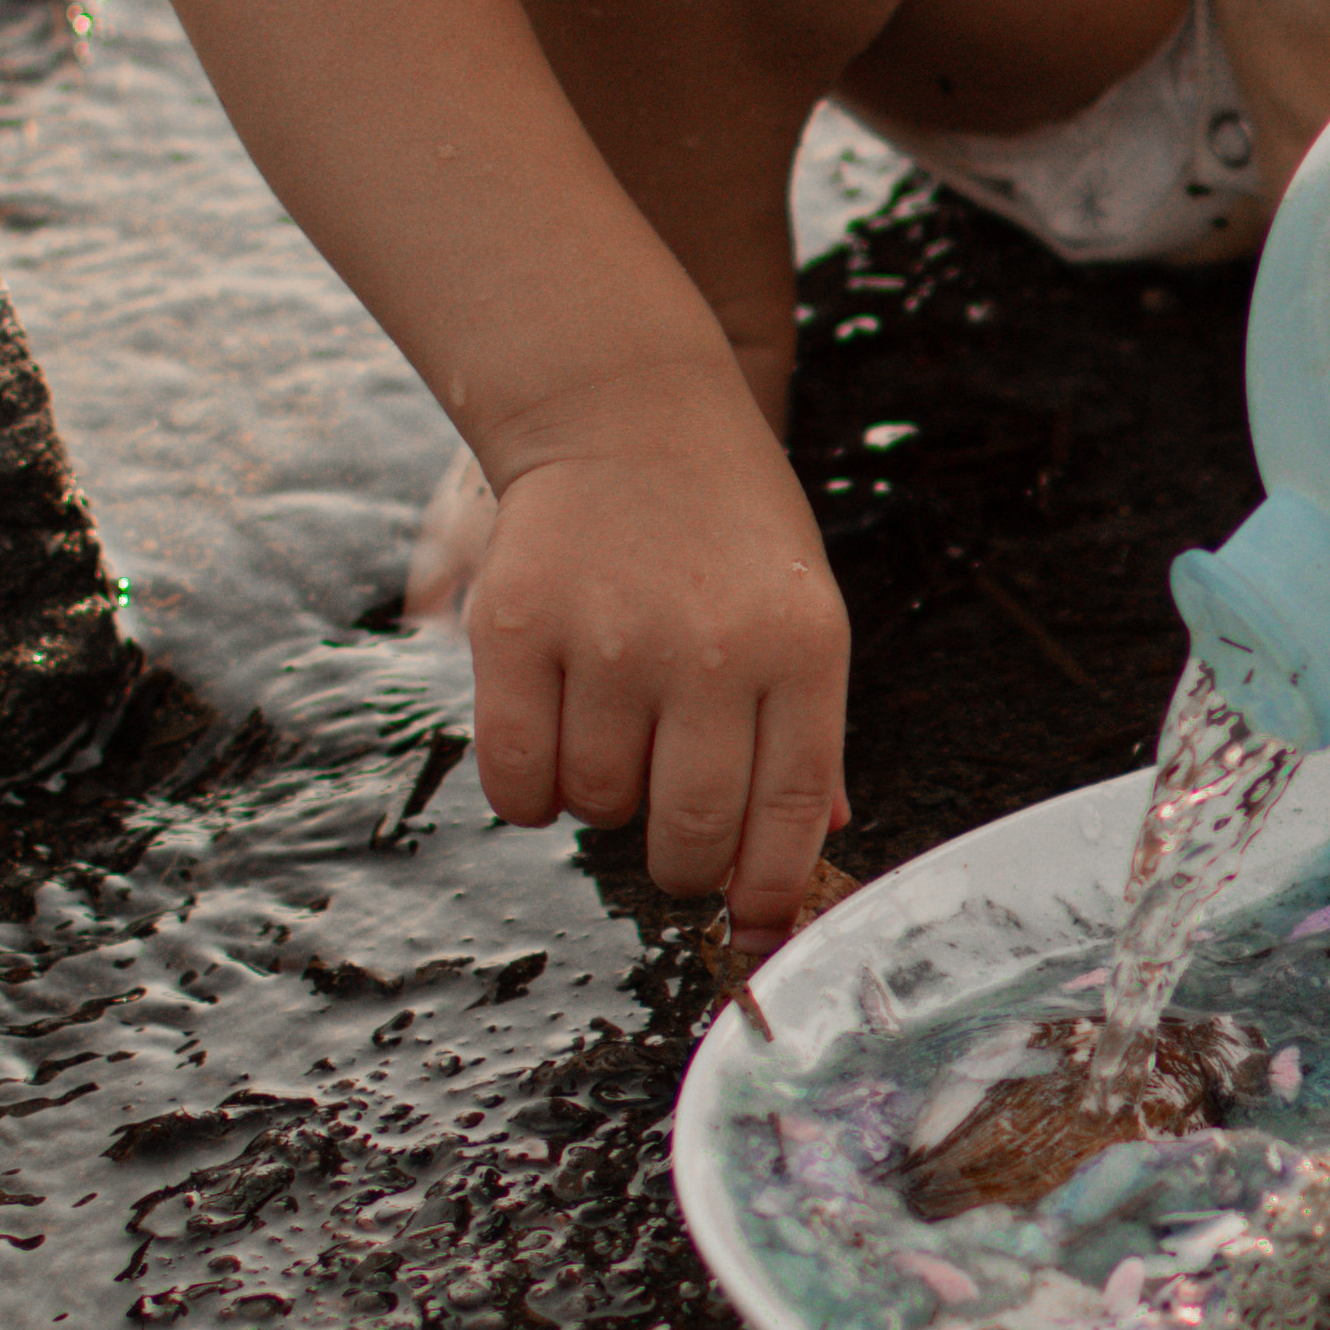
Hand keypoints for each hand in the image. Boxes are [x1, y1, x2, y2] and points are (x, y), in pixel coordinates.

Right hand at [462, 401, 849, 930]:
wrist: (625, 408)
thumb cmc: (726, 523)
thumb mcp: (803, 611)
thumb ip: (808, 732)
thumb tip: (814, 847)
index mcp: (800, 651)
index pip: (790, 812)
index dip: (768, 888)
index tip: (752, 920)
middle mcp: (709, 650)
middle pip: (690, 830)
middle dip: (682, 861)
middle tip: (672, 833)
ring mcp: (608, 640)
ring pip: (598, 807)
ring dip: (603, 805)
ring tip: (615, 736)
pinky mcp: (516, 630)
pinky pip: (517, 777)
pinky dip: (532, 793)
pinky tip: (552, 748)